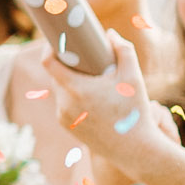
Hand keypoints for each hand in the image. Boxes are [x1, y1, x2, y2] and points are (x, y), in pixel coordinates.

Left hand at [38, 28, 163, 166]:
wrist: (135, 150)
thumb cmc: (135, 112)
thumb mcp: (133, 77)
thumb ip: (124, 50)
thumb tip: (110, 34)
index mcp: (75, 89)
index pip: (49, 63)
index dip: (50, 48)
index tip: (58, 41)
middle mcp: (64, 104)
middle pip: (57, 77)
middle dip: (68, 66)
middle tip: (84, 59)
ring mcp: (63, 118)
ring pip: (61, 92)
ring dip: (71, 84)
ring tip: (91, 80)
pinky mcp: (67, 127)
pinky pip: (65, 106)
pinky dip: (74, 99)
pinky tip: (90, 98)